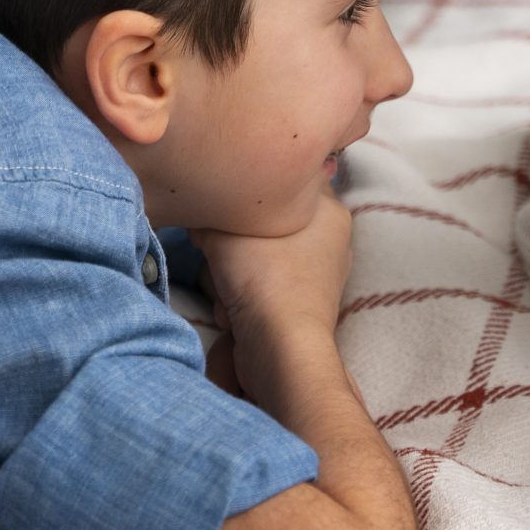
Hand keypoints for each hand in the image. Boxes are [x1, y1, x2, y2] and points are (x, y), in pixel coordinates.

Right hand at [196, 195, 353, 363]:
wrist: (280, 350)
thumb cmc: (266, 279)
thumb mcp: (225, 231)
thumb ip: (209, 215)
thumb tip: (198, 218)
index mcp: (330, 211)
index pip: (290, 178)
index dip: (253, 187)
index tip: (229, 198)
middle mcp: (328, 242)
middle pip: (263, 226)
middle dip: (235, 246)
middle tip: (226, 254)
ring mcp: (314, 278)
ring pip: (256, 262)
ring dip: (232, 280)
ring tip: (231, 290)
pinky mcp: (296, 309)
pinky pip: (257, 292)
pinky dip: (240, 302)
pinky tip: (236, 313)